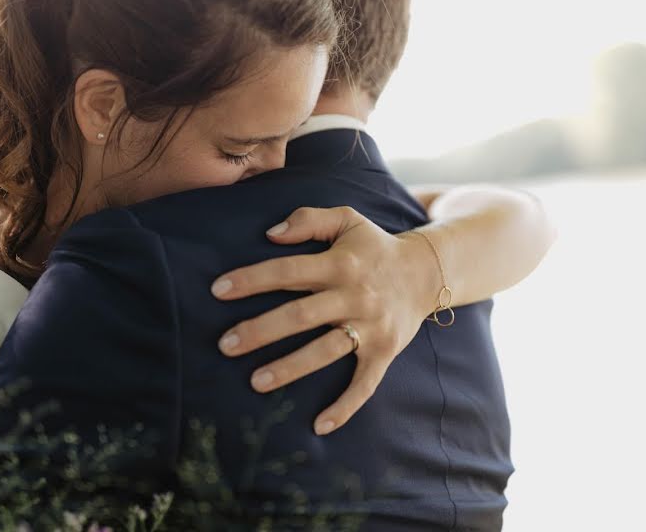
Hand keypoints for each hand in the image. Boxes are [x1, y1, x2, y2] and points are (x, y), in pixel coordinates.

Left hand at [211, 206, 439, 434]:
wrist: (427, 273)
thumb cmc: (373, 246)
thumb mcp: (346, 219)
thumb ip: (308, 219)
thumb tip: (270, 234)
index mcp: (339, 263)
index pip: (287, 271)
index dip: (251, 280)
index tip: (217, 290)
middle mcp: (354, 296)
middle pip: (301, 315)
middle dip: (260, 330)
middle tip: (225, 344)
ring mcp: (370, 327)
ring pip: (326, 351)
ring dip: (290, 368)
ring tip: (255, 382)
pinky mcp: (384, 352)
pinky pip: (364, 383)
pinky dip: (345, 406)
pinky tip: (319, 426)